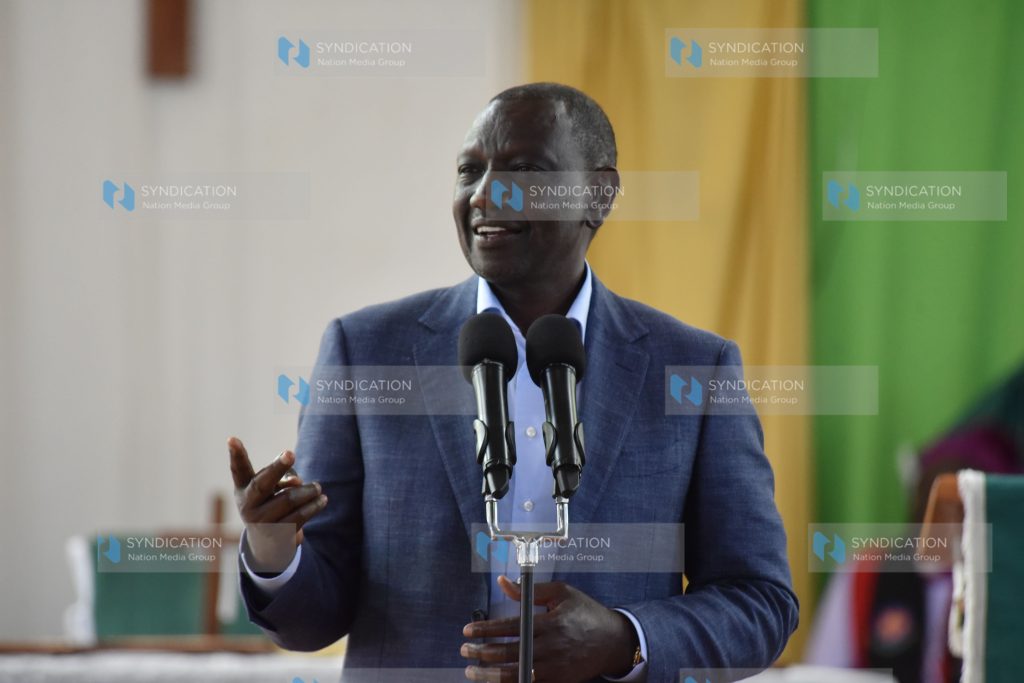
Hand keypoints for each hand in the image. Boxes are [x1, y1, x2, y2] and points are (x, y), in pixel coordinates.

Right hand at [227, 436, 326, 572]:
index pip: (239, 469)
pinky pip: (300, 515)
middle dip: (277, 467)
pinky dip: (313, 505)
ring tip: (318, 487)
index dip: (236, 454)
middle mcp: (248, 505)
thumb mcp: (272, 490)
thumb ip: (282, 477)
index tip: (231, 438)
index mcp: (244, 489)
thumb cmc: (270, 505)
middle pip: (262, 483)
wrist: (268, 545)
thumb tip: (296, 482)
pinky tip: (322, 500)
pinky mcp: (277, 534)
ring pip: (288, 499)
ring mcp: (261, 522)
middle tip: (290, 453)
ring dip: (308, 491)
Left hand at [460, 577, 637, 682]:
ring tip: (472, 671)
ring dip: (489, 675)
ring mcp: (554, 668)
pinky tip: (494, 682)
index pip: (509, 627)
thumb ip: (529, 590)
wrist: (613, 642)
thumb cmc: (585, 612)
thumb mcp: (561, 593)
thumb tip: (503, 582)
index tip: (467, 631)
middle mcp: (550, 647)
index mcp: (549, 622)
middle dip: (481, 653)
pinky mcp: (558, 681)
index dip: (485, 630)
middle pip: (508, 653)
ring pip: (515, 675)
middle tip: (464, 651)